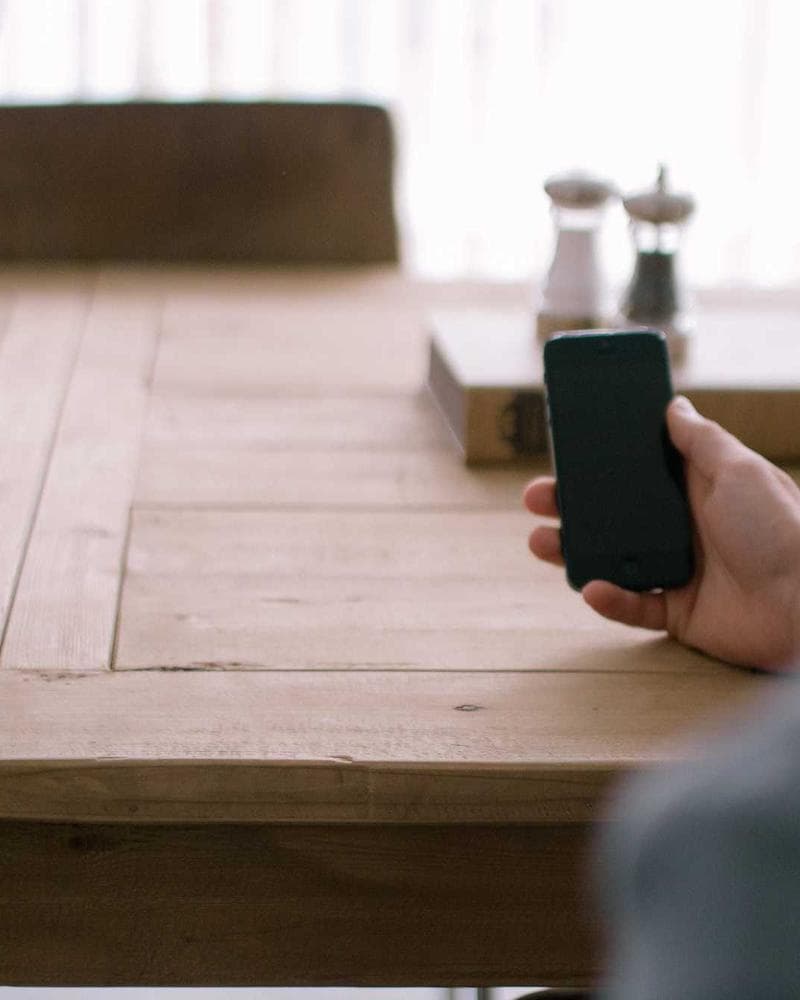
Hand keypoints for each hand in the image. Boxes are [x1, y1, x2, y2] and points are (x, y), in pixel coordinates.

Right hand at [524, 396, 799, 670]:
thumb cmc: (783, 529)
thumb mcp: (740, 469)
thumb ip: (702, 440)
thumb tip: (673, 405)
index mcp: (695, 488)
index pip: (636, 469)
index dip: (601, 460)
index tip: (566, 448)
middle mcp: (682, 526)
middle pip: (613, 514)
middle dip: (570, 504)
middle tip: (536, 495)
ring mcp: (677, 569)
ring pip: (611, 559)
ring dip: (573, 551)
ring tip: (541, 541)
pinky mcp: (677, 612)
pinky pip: (633, 606)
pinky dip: (610, 600)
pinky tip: (592, 587)